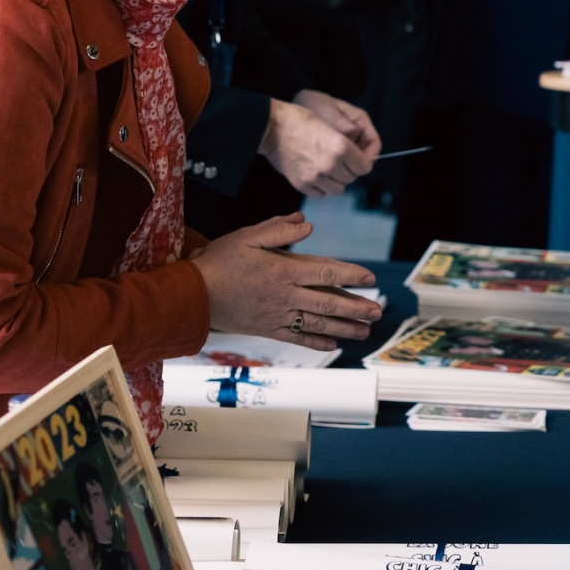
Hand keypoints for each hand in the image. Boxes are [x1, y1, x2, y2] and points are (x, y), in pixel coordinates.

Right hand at [188, 213, 383, 349]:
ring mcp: (277, 315)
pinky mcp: (267, 329)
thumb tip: (306, 224)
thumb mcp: (247, 236)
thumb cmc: (219, 261)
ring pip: (317, 324)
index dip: (351, 276)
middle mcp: (285, 295)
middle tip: (378, 312)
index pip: (327, 273)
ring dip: (344, 328)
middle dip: (356, 308)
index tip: (371, 279)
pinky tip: (332, 345)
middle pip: (328, 303)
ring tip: (365, 332)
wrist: (191, 295)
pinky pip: (296, 338)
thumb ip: (278, 229)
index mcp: (283, 270)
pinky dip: (316, 342)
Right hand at [260, 94, 375, 195]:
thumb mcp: (331, 126)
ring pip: (338, 189)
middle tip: (339, 161)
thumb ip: (348, 146)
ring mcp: (316, 177)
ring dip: (336, 180)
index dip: (362, 162)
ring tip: (326, 168)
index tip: (357, 160)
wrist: (272, 128)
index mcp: (341, 147)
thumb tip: (361, 162)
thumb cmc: (301, 121)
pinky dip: (321, 187)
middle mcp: (331, 164)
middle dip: (348, 171)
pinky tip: (315, 174)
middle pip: (352, 178)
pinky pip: (321, 193)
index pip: (365, 166)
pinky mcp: (302, 185)